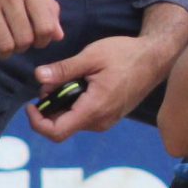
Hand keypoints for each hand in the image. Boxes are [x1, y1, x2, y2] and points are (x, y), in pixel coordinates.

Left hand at [25, 34, 174, 140]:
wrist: (156, 59)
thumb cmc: (126, 55)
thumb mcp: (91, 56)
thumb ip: (63, 69)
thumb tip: (38, 77)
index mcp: (94, 109)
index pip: (56, 132)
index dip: (37, 122)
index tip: (32, 103)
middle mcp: (100, 122)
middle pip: (61, 127)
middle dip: (49, 107)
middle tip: (51, 81)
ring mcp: (106, 121)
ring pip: (72, 121)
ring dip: (62, 104)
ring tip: (68, 78)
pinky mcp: (109, 116)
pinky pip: (84, 117)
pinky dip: (74, 104)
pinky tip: (80, 83)